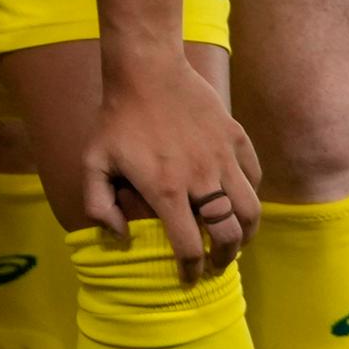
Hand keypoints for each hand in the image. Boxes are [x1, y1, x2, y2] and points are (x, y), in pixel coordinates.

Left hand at [80, 51, 263, 274]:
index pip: (189, 246)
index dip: (191, 269)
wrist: (148, 71)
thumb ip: (98, 205)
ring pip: (249, 211)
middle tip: (217, 265)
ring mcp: (223, 159)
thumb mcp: (93, 162)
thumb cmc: (117, 119)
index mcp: (166, 191)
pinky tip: (239, 201)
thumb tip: (119, 236)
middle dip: (224, 258)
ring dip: (246, 233)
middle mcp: (201, 180)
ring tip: (237, 240)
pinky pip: (254, 178)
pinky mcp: (236, 139)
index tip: (189, 277)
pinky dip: (251, 196)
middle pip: (227, 235)